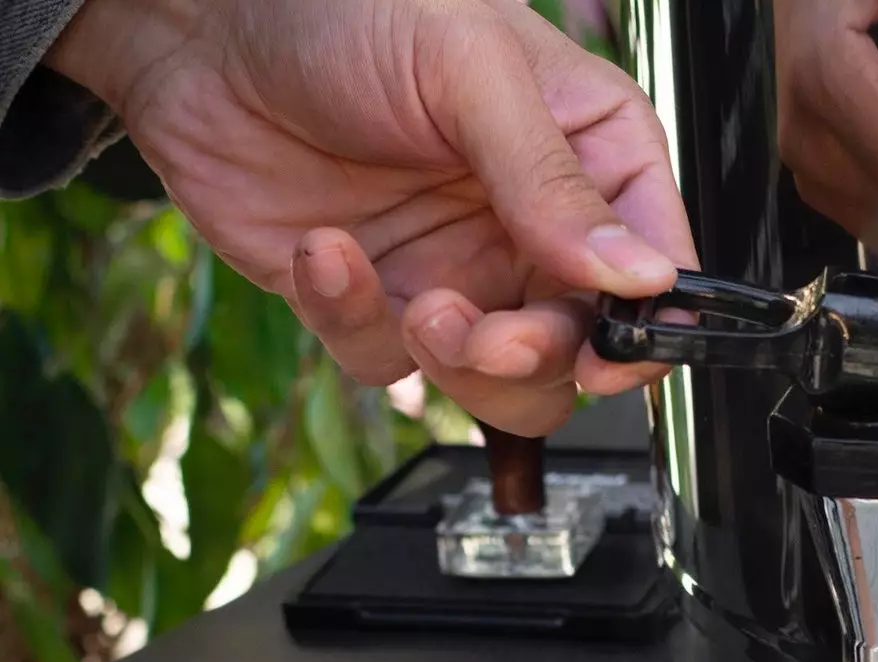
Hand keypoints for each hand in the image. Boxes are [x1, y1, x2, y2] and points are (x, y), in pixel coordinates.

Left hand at [47, 0, 697, 434]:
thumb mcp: (468, 68)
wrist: (198, 26)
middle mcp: (533, 232)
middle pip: (583, 351)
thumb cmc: (342, 8)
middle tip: (492, 338)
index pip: (656, 269)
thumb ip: (554, 181)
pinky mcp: (378, 308)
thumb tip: (640, 276)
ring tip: (415, 304)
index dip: (647, 328)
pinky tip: (325, 249)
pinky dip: (354, 321)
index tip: (613, 351)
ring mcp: (461, 276)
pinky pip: (390, 366)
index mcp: (590, 159)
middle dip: (537, 358)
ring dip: (458, 363)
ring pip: (500, 386)